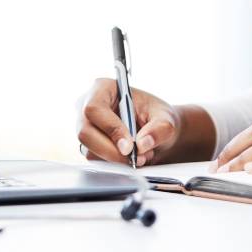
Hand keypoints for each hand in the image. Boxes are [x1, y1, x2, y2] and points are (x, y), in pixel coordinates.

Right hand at [76, 79, 211, 165]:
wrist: (156, 130)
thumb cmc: (157, 116)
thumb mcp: (166, 119)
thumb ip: (159, 130)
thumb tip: (142, 144)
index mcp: (103, 88)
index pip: (95, 108)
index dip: (110, 128)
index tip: (130, 145)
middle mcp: (87, 105)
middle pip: (85, 132)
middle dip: (111, 150)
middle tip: (134, 158)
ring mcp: (85, 126)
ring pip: (89, 150)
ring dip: (116, 158)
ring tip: (139, 154)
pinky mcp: (88, 144)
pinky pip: (95, 159)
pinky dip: (114, 163)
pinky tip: (130, 157)